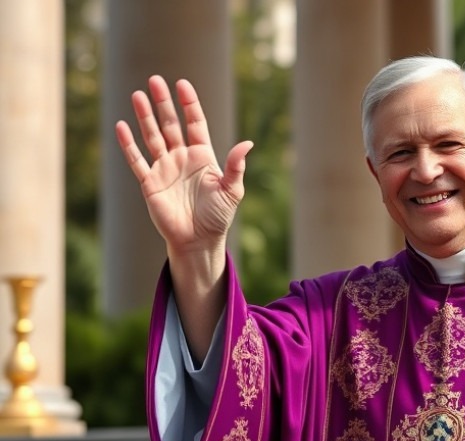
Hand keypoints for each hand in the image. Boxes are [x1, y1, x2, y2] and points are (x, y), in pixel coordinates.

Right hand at [115, 76, 252, 256]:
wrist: (199, 240)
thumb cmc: (218, 217)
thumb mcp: (231, 190)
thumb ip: (236, 166)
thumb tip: (247, 143)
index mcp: (202, 157)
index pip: (195, 123)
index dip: (189, 104)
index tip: (182, 84)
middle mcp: (182, 158)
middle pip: (170, 125)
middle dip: (163, 103)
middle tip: (155, 79)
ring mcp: (164, 169)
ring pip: (152, 137)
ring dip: (144, 116)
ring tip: (137, 94)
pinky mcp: (150, 183)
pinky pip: (137, 160)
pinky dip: (128, 144)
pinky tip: (121, 126)